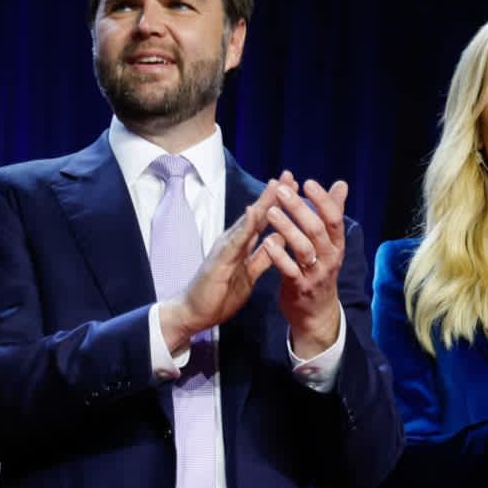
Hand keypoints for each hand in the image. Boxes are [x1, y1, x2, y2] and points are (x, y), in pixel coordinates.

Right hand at [159, 179, 281, 353]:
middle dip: (273, 195)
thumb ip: (263, 256)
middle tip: (289, 174)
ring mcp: (225, 249)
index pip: (263, 220)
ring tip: (277, 184)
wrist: (193, 313)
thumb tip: (279, 239)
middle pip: (257, 214)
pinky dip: (245, 226)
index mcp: (241, 245)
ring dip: (263, 203)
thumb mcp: (249, 274)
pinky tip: (255, 212)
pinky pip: (236, 242)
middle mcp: (233, 241)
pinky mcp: (220, 260)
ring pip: (248, 222)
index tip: (295, 187)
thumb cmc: (220, 294)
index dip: (279, 204)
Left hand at [258, 174, 349, 358]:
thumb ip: (333, 213)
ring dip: (287, 229)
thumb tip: (341, 185)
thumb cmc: (320, 271)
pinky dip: (279, 255)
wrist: (316, 313)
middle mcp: (329, 258)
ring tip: (271, 211)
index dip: (323, 201)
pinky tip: (267, 242)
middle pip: (317, 230)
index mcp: (336, 245)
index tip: (308, 183)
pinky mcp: (299, 287)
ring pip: (304, 248)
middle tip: (283, 191)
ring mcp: (315, 274)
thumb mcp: (330, 244)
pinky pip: (289, 270)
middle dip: (300, 209)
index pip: (334, 219)